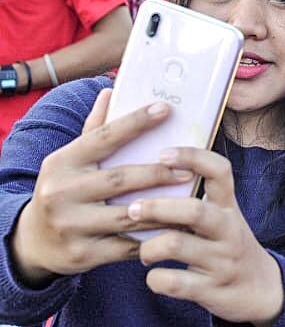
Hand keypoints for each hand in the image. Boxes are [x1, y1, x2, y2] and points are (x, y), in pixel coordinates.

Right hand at [12, 90, 189, 285]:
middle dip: (157, 174)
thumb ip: (94, 129)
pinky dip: (155, 239)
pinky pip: (128, 245)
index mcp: (61, 163)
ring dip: (164, 209)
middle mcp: (61, 193)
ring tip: (192, 201)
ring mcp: (71, 226)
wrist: (33, 242)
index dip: (135, 121)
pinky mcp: (83, 254)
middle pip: (120, 179)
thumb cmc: (64, 190)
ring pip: (128, 216)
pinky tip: (177, 230)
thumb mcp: (71, 161)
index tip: (165, 108)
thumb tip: (111, 90)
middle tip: (188, 169)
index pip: (103, 137)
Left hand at [132, 147, 283, 324]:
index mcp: (229, 206)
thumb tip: (149, 171)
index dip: (192, 157)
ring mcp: (222, 260)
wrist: (259, 289)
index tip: (163, 154)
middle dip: (157, 207)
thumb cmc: (226, 245)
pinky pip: (173, 282)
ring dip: (149, 247)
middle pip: (195, 210)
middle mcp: (229, 230)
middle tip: (133, 209)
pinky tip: (155, 275)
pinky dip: (155, 278)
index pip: (220, 171)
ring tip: (143, 250)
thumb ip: (195, 198)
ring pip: (176, 245)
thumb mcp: (222, 217)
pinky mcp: (211, 289)